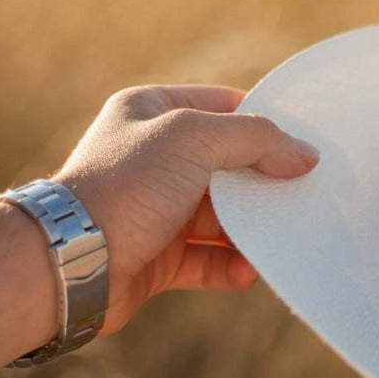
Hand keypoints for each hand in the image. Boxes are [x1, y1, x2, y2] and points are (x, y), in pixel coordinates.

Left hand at [54, 84, 317, 335]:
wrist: (72, 261)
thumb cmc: (125, 187)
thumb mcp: (194, 139)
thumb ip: (256, 139)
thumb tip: (306, 154)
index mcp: (153, 113)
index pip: (223, 107)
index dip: (264, 123)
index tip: (304, 142)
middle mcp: (155, 158)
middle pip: (229, 165)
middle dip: (264, 183)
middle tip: (302, 192)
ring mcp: (158, 209)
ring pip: (223, 217)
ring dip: (252, 230)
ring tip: (279, 237)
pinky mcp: (160, 256)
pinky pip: (209, 259)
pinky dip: (232, 265)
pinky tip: (248, 270)